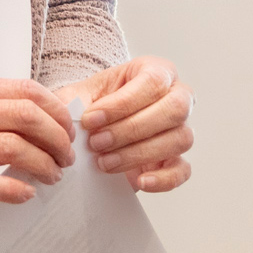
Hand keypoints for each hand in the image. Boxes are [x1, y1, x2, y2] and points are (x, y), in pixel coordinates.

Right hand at [0, 76, 76, 221]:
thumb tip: (38, 114)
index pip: (20, 91)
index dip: (54, 109)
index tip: (67, 127)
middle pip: (21, 117)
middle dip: (55, 137)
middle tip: (66, 155)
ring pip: (7, 149)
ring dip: (41, 164)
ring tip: (52, 175)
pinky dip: (12, 189)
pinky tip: (25, 193)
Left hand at [53, 56, 194, 192]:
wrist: (95, 125)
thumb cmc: (94, 103)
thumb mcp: (80, 94)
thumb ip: (73, 102)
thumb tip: (69, 120)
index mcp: (157, 71)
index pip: (153, 82)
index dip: (122, 104)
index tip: (90, 120)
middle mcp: (178, 96)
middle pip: (175, 109)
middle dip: (132, 129)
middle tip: (97, 142)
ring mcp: (181, 128)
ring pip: (180, 139)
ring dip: (139, 153)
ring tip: (104, 161)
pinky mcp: (177, 159)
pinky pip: (183, 170)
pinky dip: (163, 179)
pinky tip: (139, 182)